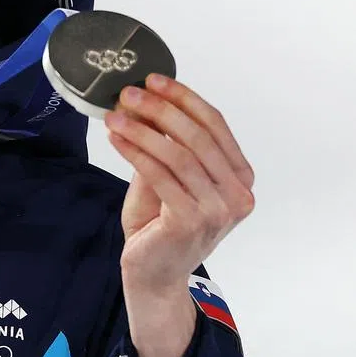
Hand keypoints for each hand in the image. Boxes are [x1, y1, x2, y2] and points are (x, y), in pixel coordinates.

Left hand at [104, 74, 254, 356]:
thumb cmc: (160, 228)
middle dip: (162, 109)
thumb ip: (167, 148)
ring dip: (143, 130)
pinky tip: (117, 140)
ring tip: (115, 116)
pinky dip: (136, 153)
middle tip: (129, 93)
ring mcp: (218, 210)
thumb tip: (147, 104)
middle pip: (199, 137)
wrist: (154, 276)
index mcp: (240, 178)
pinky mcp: (191, 221)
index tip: (154, 80)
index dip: (185, 99)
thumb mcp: (168, 180)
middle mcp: (238, 194)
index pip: (216, 126)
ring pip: (179, 154)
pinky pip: (161, 175)